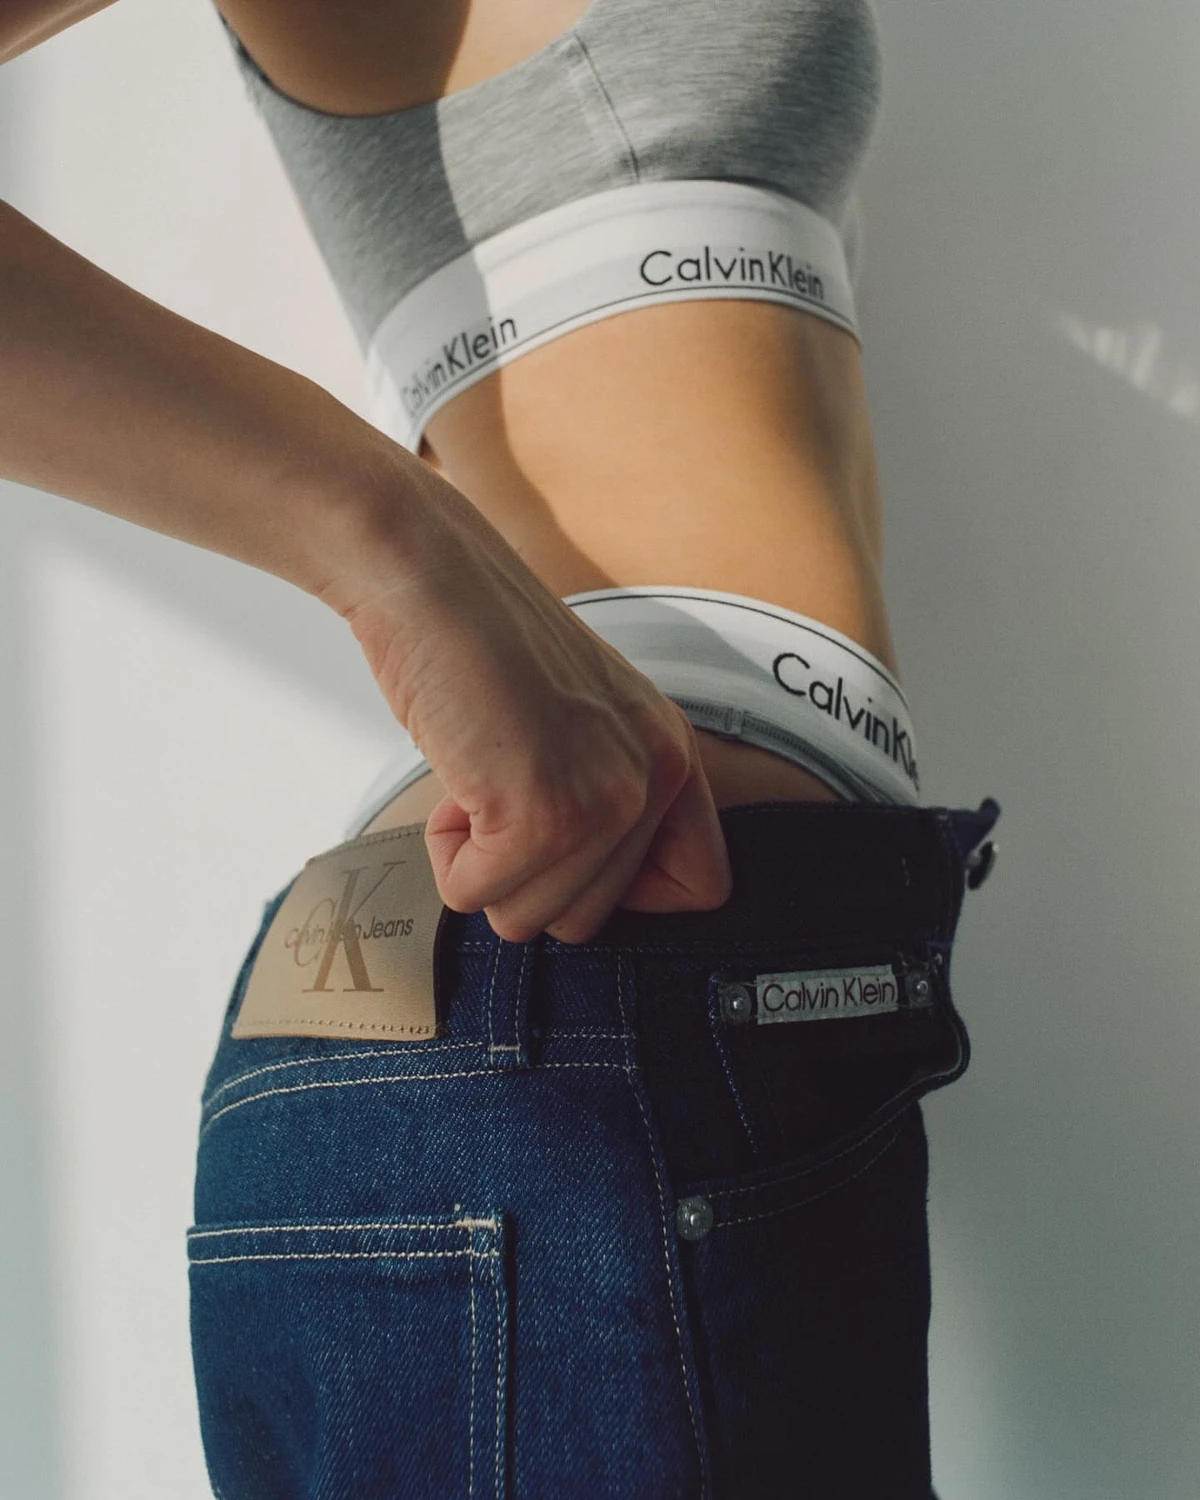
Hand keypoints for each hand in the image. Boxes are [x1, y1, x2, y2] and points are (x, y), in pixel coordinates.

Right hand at [336, 465, 732, 943]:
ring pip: (528, 918)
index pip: (701, 887)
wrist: (430, 580)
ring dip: (480, 865)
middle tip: (497, 795)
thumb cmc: (484, 645)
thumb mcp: (585, 721)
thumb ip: (607, 795)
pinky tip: (453, 788)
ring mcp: (603, 799)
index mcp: (674, 752)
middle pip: (588, 919)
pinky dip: (446, 858)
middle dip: (523, 876)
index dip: (624, 893)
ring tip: (475, 782)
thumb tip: (577, 897)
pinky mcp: (540, 815)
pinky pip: (477, 895)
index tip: (567, 855)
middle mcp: (654, 778)